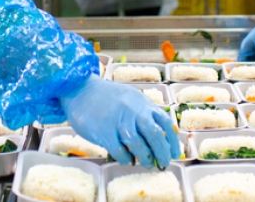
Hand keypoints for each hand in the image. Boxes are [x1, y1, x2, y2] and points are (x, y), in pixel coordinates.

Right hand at [61, 75, 178, 167]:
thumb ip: (143, 113)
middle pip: (155, 136)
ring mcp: (118, 121)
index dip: (172, 141)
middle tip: (163, 164)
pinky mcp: (104, 132)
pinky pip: (120, 151)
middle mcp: (133, 111)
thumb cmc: (105, 96)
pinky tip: (128, 160)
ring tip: (146, 164)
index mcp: (142, 103)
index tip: (175, 153)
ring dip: (145, 158)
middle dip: (162, 153)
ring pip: (139, 145)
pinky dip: (126, 159)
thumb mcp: (130, 98)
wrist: (79, 89)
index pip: (165, 124)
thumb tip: (158, 136)